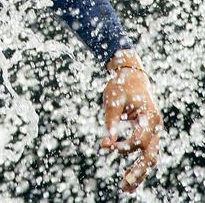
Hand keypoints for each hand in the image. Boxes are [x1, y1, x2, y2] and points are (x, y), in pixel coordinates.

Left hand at [101, 50, 162, 192]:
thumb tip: (106, 144)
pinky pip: (145, 152)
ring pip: (149, 157)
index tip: (107, 146)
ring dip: (138, 172)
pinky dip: (137, 165)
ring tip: (125, 188)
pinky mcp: (147, 133)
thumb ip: (110, 123)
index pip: (140, 140)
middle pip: (150, 154)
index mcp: (150, 116)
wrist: (130, 74)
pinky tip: (128, 180)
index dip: (123, 146)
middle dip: (138, 170)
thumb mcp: (112, 101)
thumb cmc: (120, 86)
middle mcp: (156, 126)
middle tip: (124, 184)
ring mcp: (154, 131)